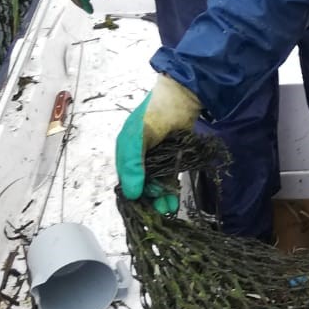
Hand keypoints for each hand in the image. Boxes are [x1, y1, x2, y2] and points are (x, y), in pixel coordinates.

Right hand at [115, 76, 200, 212]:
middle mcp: (139, 156)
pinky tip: (172, 200)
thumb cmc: (156, 114)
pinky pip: (168, 176)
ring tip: (167, 209)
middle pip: (141, 183)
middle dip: (149, 198)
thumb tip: (132, 193)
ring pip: (155, 182)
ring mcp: (156, 157)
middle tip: (158, 211)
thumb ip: (134, 164)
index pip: (125, 178)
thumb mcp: (139, 136)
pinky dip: (169, 188)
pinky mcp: (172, 157)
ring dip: (160, 196)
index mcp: (125, 150)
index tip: (141, 208)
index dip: (133, 193)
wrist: (182, 97)